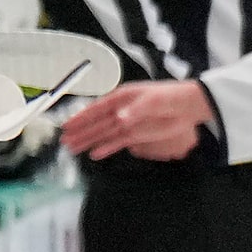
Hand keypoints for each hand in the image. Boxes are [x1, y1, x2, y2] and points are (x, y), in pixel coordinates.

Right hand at [60, 79, 210, 161]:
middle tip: (64, 141)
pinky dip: (106, 148)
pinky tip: (94, 154)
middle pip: (96, 123)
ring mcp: (128, 123)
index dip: (81, 117)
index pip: (96, 108)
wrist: (188, 106)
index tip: (67, 125)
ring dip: (89, 141)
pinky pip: (118, 142)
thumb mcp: (153, 100)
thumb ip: (136, 110)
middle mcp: (120, 110)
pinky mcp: (137, 135)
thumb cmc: (169, 97)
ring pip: (104, 134)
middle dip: (80, 132)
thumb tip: (120, 118)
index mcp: (121, 97)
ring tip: (72, 149)